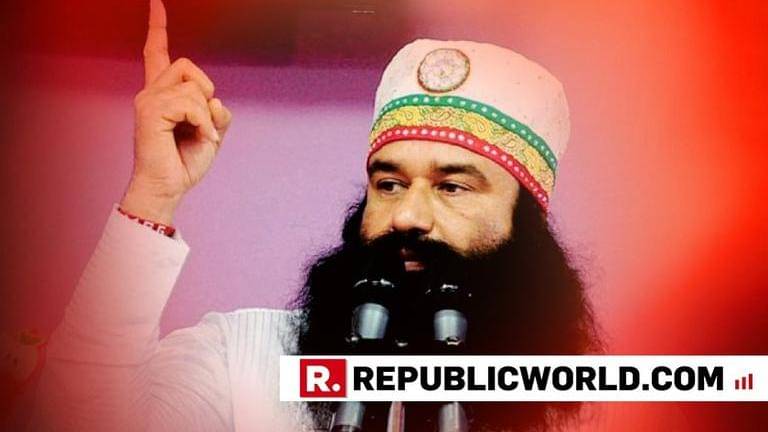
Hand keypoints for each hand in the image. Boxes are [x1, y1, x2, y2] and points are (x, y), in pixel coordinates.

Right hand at [121, 0, 231, 224]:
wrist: (169, 187)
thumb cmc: (185, 163)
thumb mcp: (211, 132)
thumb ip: (215, 111)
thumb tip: (214, 100)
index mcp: (163, 94)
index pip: (157, 53)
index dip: (157, 28)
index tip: (157, 3)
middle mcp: (151, 92)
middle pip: (187, 65)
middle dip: (205, 91)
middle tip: (203, 121)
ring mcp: (148, 99)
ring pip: (193, 86)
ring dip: (206, 114)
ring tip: (201, 135)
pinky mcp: (150, 110)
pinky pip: (191, 102)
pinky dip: (203, 122)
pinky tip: (199, 138)